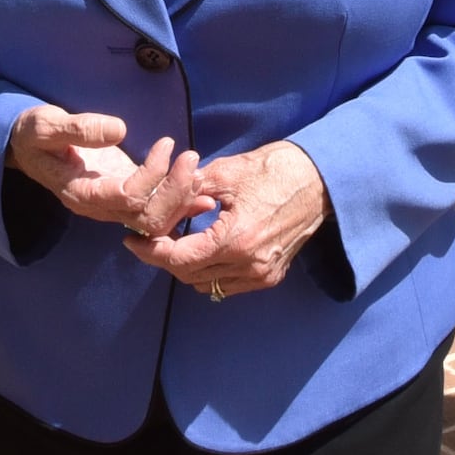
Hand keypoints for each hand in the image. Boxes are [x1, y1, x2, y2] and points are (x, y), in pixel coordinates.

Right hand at [7, 105, 203, 234]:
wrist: (28, 146)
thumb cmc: (34, 135)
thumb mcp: (47, 125)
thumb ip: (79, 128)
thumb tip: (118, 130)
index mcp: (80, 193)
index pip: (127, 198)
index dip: (153, 176)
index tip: (165, 144)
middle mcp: (100, 206)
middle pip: (147, 219)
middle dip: (175, 193)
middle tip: (190, 158)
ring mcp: (113, 204)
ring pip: (155, 222)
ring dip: (181, 200)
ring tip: (196, 169)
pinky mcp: (124, 195)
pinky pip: (156, 211)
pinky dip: (180, 203)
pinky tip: (200, 189)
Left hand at [128, 143, 329, 298]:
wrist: (322, 180)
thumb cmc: (275, 170)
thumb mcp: (225, 173)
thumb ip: (187, 190)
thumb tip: (157, 200)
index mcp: (236, 240)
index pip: (179, 259)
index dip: (150, 251)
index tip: (132, 240)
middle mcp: (249, 265)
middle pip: (189, 275)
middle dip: (164, 258)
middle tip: (149, 238)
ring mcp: (262, 274)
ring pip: (206, 284)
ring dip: (186, 267)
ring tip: (175, 241)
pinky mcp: (271, 275)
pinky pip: (228, 284)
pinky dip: (210, 271)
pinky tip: (203, 247)